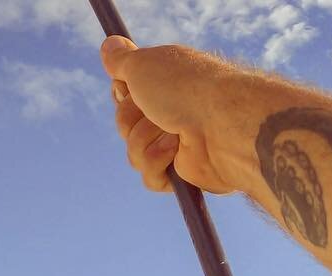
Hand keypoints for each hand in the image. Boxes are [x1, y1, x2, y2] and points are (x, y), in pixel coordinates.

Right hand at [100, 36, 240, 194]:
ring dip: (145, 140)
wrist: (223, 123)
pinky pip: (149, 177)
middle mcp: (173, 113)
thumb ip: (122, 59)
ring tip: (173, 132)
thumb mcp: (144, 64)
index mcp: (168, 85)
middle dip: (132, 118)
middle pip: (124, 124)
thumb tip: (109, 43)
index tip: (127, 87)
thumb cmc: (186, 88)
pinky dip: (158, 162)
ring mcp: (177, 145)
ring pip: (133, 152)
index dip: (124, 92)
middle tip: (155, 110)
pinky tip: (178, 151)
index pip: (127, 94)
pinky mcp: (181, 175)